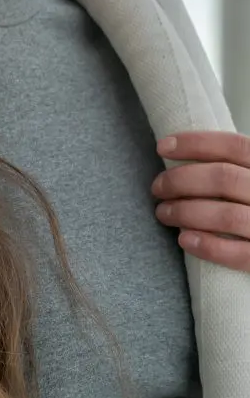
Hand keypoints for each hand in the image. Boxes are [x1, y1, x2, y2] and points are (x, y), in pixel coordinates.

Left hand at [151, 131, 249, 270]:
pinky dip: (209, 246)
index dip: (195, 143)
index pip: (234, 145)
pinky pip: (240, 254)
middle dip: (181, 180)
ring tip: (163, 213)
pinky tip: (185, 240)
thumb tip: (182, 156)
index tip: (162, 147)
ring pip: (227, 215)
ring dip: (186, 212)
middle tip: (157, 187)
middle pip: (223, 178)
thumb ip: (235, 167)